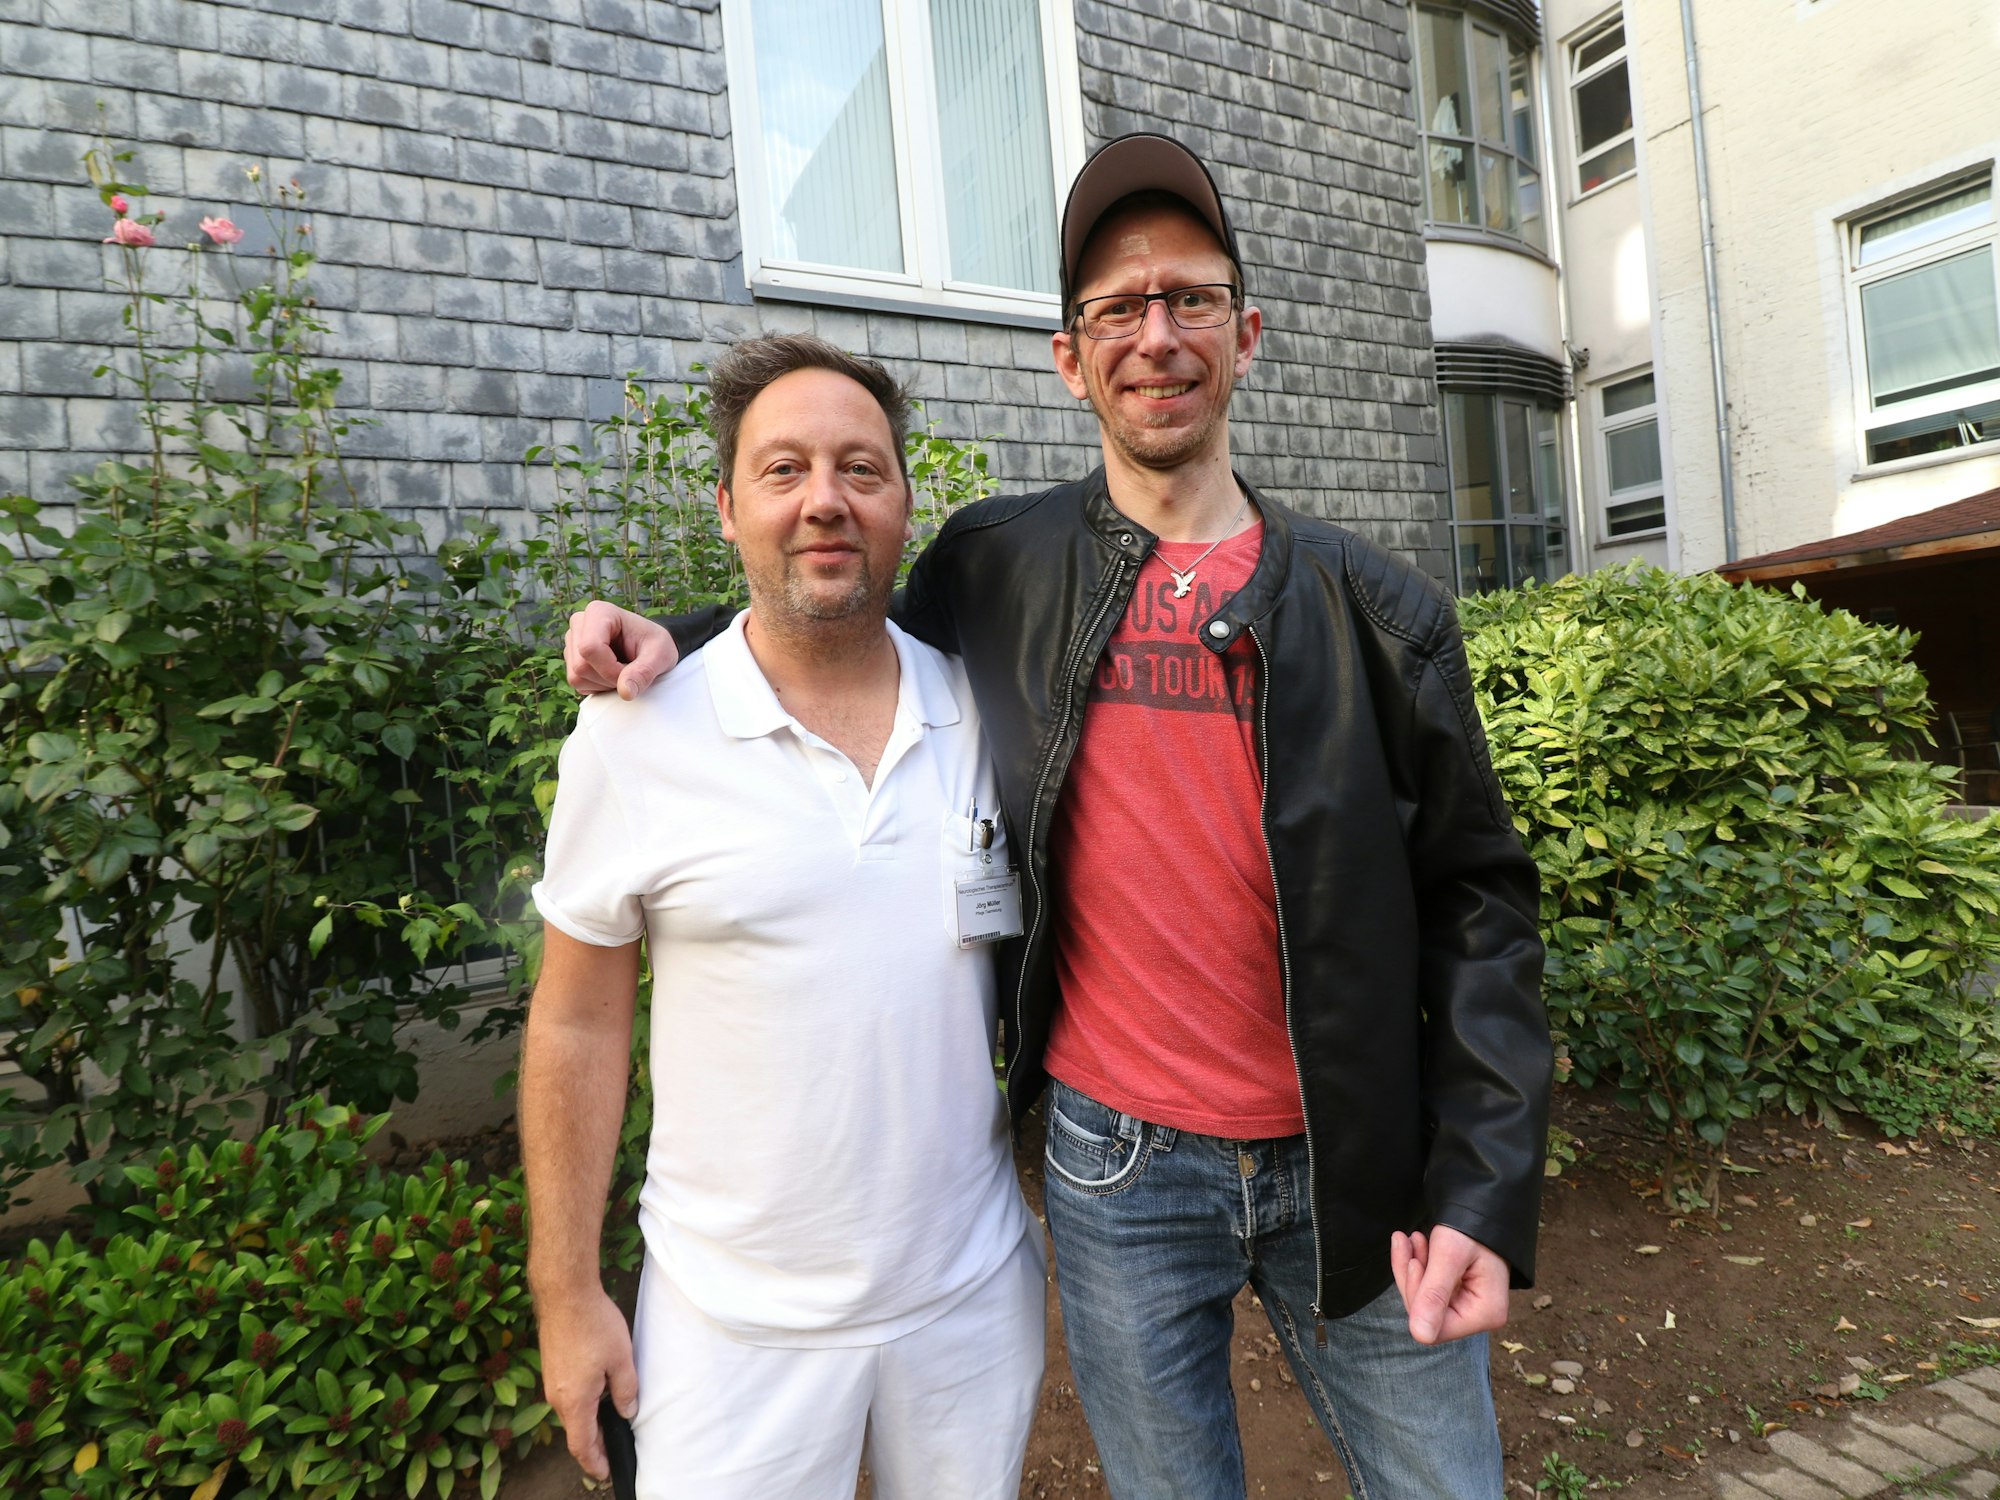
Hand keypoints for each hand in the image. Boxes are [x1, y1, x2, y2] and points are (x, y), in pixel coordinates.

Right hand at [537, 1287, 640, 1480]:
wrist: (565, 1294)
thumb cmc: (594, 1324)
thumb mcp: (621, 1359)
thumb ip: (626, 1391)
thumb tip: (627, 1413)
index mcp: (575, 1401)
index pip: (582, 1445)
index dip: (594, 1463)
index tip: (605, 1474)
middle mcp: (557, 1397)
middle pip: (575, 1431)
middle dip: (594, 1444)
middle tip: (613, 1449)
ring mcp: (551, 1382)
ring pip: (571, 1412)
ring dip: (589, 1422)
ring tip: (611, 1422)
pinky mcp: (552, 1367)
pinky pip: (567, 1396)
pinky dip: (582, 1404)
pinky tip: (599, 1394)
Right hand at [565, 601, 677, 698]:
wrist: (650, 646)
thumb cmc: (656, 645)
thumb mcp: (659, 656)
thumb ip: (644, 672)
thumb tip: (625, 693)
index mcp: (599, 612)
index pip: (589, 648)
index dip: (610, 669)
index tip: (631, 669)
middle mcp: (580, 623)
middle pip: (580, 665)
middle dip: (608, 678)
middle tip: (630, 671)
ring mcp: (572, 641)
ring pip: (576, 677)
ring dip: (603, 683)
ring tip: (622, 670)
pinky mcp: (570, 657)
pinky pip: (577, 683)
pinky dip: (597, 686)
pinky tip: (610, 673)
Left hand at [1389, 1224, 1509, 1345]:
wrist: (1484, 1205)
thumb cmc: (1472, 1227)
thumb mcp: (1450, 1254)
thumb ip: (1434, 1294)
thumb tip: (1419, 1335)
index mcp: (1486, 1314)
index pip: (1436, 1327)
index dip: (1417, 1297)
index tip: (1412, 1261)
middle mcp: (1479, 1316)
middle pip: (1427, 1313)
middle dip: (1411, 1277)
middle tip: (1405, 1239)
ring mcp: (1469, 1305)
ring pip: (1424, 1299)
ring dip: (1412, 1266)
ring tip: (1411, 1238)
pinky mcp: (1459, 1293)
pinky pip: (1429, 1288)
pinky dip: (1418, 1265)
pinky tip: (1415, 1243)